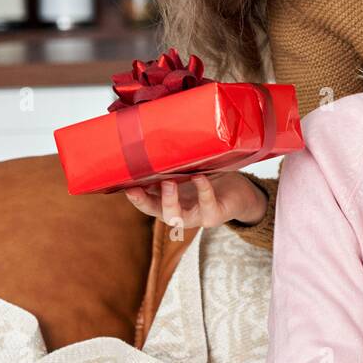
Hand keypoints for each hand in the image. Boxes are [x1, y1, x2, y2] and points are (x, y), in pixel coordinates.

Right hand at [123, 171, 266, 229]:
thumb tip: (151, 144)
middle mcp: (180, 213)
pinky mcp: (215, 215)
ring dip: (170, 201)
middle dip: (145, 203)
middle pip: (157, 213)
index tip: (123, 186)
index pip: (146, 203)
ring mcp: (197, 217)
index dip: (135, 198)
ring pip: (178, 217)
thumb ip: (171, 166)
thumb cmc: (209, 178)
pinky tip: (199, 178)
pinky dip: (202, 191)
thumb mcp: (187, 171)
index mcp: (169, 202)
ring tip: (167, 183)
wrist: (239, 191)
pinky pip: (207, 205)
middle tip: (136, 188)